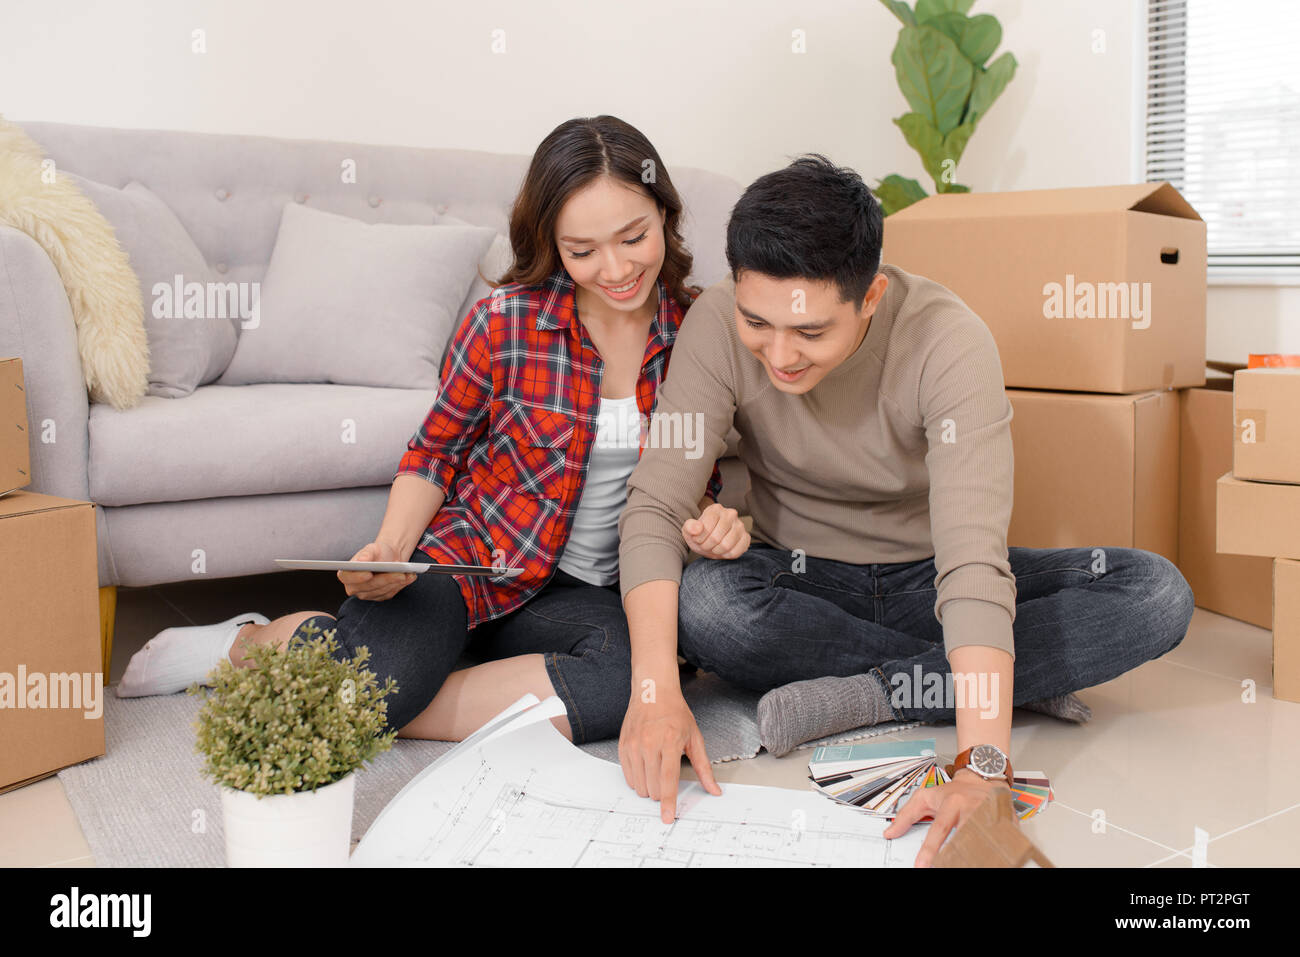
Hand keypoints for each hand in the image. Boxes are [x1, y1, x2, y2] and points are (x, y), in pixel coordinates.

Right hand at [337, 540, 416, 600]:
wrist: (389, 557)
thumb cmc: (377, 552)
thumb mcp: (372, 548)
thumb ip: (366, 554)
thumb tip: (362, 560)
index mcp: (346, 574)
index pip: (348, 578)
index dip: (357, 577)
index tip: (368, 574)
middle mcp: (354, 588)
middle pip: (369, 586)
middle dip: (385, 579)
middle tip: (399, 573)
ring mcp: (367, 594)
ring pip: (382, 591)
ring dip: (396, 582)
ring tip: (407, 574)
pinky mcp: (380, 597)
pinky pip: (390, 593)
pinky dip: (401, 585)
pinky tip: (409, 577)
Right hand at [618, 689, 721, 822]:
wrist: (653, 692)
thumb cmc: (676, 714)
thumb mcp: (695, 738)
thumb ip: (704, 768)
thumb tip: (715, 790)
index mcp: (670, 742)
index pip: (668, 780)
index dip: (668, 802)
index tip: (668, 817)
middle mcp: (649, 744)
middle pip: (653, 786)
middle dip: (661, 792)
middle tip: (667, 775)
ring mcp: (634, 745)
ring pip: (639, 785)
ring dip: (649, 787)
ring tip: (656, 769)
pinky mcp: (623, 746)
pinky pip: (628, 777)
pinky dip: (638, 779)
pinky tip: (646, 766)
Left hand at [682, 502, 748, 559]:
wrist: (710, 542)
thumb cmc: (700, 535)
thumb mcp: (689, 531)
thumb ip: (690, 527)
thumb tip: (697, 528)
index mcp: (715, 509)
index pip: (706, 527)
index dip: (699, 538)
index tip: (697, 539)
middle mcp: (730, 514)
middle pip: (716, 538)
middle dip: (707, 546)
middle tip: (705, 545)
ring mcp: (740, 525)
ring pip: (726, 545)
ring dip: (716, 551)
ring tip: (714, 547)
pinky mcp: (746, 537)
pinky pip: (736, 552)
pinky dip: (726, 555)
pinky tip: (723, 550)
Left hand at [883, 768, 1013, 867]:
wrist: (981, 778)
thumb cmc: (953, 792)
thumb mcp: (925, 797)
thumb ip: (906, 815)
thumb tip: (890, 833)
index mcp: (952, 803)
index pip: (939, 829)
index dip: (930, 849)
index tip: (922, 865)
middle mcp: (972, 808)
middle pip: (965, 837)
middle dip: (955, 856)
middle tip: (945, 867)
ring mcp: (991, 815)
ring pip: (984, 840)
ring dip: (976, 856)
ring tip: (967, 864)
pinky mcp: (1007, 822)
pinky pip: (1002, 840)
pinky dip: (997, 853)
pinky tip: (991, 860)